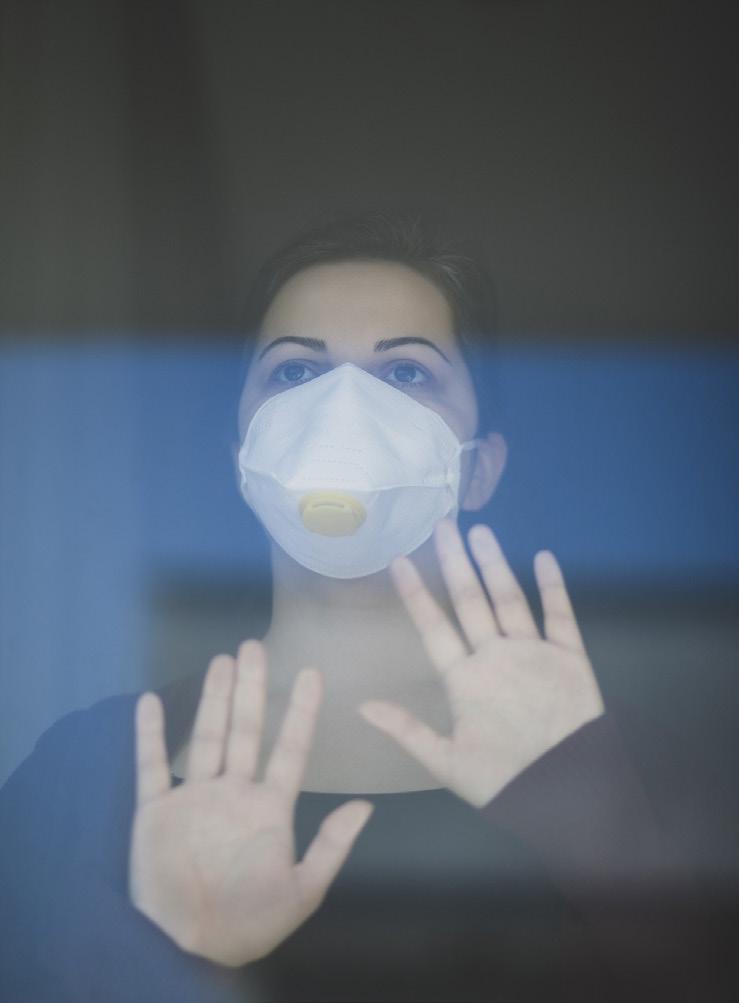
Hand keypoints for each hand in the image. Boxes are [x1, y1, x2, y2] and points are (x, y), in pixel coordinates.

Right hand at [129, 641, 372, 966]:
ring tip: (223, 660)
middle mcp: (234, 792)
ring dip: (213, 699)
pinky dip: (149, 735)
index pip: (290, 749)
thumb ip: (331, 846)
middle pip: (246, 729)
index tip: (313, 673)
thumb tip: (367, 805)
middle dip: (252, 688)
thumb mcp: (302, 890)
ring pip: (207, 736)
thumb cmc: (249, 923)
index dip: (302, 712)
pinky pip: (152, 766)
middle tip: (256, 646)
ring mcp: (195, 798)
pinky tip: (150, 702)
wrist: (188, 950)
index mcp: (268, 807)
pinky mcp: (156, 810)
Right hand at [358, 519, 604, 807]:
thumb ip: (406, 730)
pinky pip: (561, 615)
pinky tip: (546, 557)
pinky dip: (554, 585)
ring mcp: (534, 652)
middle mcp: (496, 656)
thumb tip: (362, 706)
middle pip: (470, 601)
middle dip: (454, 560)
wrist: (572, 790)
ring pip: (508, 599)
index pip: (433, 627)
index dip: (416, 592)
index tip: (401, 559)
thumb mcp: (448, 764)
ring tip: (480, 531)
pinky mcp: (571, 656)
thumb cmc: (506, 780)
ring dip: (493, 563)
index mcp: (464, 680)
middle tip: (444, 524)